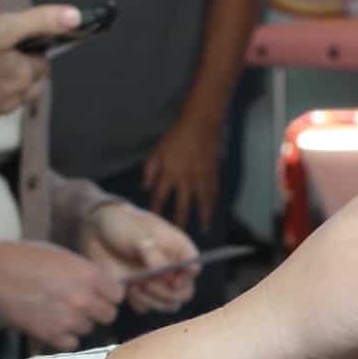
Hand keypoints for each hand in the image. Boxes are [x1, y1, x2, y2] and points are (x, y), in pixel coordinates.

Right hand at [0, 5, 80, 137]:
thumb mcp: (2, 27)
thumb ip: (40, 22)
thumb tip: (76, 18)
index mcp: (21, 77)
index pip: (42, 66)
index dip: (33, 51)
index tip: (19, 40)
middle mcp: (8, 101)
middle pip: (28, 88)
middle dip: (24, 73)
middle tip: (6, 54)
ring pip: (4, 102)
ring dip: (0, 88)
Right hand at [0, 239, 125, 350]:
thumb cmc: (23, 258)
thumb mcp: (62, 256)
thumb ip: (85, 272)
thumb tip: (102, 285)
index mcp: (88, 274)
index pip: (117, 294)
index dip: (108, 294)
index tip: (99, 294)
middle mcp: (83, 298)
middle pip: (108, 314)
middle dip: (97, 310)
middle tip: (80, 304)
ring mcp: (68, 319)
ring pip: (89, 328)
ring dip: (78, 323)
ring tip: (60, 312)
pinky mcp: (51, 335)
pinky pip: (71, 343)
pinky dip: (64, 337)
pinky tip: (53, 324)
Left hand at [78, 202, 198, 316]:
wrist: (97, 231)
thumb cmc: (124, 225)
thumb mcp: (140, 235)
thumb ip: (154, 255)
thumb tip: (166, 276)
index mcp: (179, 249)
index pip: (194, 269)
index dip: (186, 278)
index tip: (172, 279)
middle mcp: (172, 269)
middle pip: (184, 293)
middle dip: (167, 293)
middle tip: (147, 283)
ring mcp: (157, 282)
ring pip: (168, 305)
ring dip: (153, 300)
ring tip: (135, 285)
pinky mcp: (141, 292)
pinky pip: (146, 307)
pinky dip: (139, 303)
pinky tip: (127, 288)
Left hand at [143, 112, 222, 229]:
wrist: (201, 123)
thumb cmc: (177, 135)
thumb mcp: (158, 149)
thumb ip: (150, 169)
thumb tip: (144, 187)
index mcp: (169, 173)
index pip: (160, 197)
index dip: (157, 210)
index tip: (155, 222)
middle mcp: (185, 179)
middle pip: (182, 206)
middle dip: (181, 222)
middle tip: (180, 235)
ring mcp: (201, 178)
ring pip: (202, 202)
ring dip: (202, 217)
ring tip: (204, 229)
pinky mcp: (213, 173)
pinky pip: (213, 192)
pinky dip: (213, 203)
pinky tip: (213, 210)